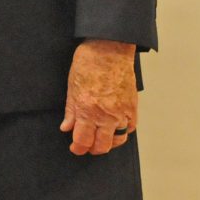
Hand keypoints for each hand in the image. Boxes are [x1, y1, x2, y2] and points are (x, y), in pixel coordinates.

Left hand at [60, 39, 137, 154]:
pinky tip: (115, 129)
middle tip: (86, 147)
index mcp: (86, 109)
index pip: (82, 140)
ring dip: (108, 144)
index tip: (75, 149)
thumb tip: (66, 127)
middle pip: (101, 145)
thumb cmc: (87, 63)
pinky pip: (130, 128)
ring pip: (117, 140)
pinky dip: (122, 132)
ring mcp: (121, 112)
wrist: (108, 50)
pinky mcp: (132, 107)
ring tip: (100, 140)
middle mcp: (105, 114)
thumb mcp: (71, 86)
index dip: (78, 148)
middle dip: (92, 149)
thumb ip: (70, 110)